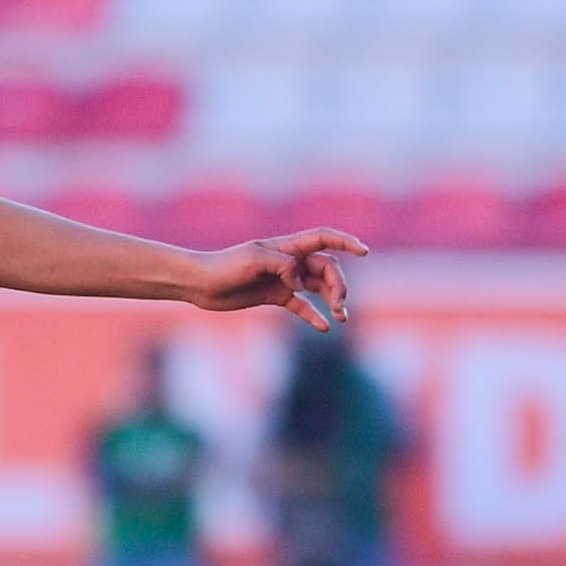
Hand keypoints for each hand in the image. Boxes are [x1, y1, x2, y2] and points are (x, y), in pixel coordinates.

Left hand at [181, 228, 365, 327]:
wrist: (200, 284)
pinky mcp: (275, 296)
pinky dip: (314, 315)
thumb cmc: (224, 266)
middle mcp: (290, 261)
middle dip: (339, 285)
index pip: (324, 238)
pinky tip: (324, 327)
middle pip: (327, 268)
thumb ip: (282, 265)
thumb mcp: (254, 260)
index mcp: (287, 246)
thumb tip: (301, 282)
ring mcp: (284, 279)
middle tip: (339, 305)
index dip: (346, 242)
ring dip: (333, 300)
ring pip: (319, 287)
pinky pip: (302, 306)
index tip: (365, 252)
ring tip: (340, 317)